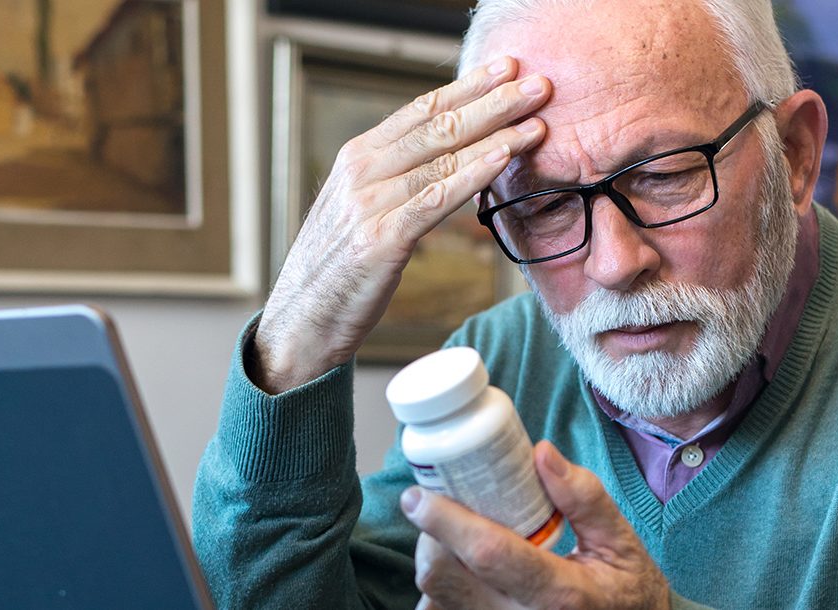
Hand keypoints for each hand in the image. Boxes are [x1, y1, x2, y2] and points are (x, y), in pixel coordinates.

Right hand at [252, 57, 550, 391]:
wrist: (298, 324)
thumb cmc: (339, 271)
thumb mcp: (361, 211)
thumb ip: (396, 181)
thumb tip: (445, 160)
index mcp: (357, 158)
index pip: (421, 110)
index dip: (468, 86)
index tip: (507, 69)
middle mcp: (361, 171)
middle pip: (438, 125)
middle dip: (494, 102)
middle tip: (539, 85)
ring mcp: (368, 204)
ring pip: (442, 159)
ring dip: (496, 137)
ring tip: (537, 123)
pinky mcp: (379, 240)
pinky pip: (434, 200)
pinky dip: (471, 176)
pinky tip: (501, 161)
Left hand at [401, 441, 671, 609]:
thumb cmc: (625, 590)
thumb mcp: (621, 541)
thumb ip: (584, 497)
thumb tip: (541, 454)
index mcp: (560, 594)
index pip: (488, 553)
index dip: (447, 521)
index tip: (418, 495)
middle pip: (445, 576)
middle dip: (432, 534)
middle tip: (441, 506)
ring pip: (436, 597)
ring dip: (435, 557)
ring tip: (458, 533)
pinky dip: (443, 587)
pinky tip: (465, 568)